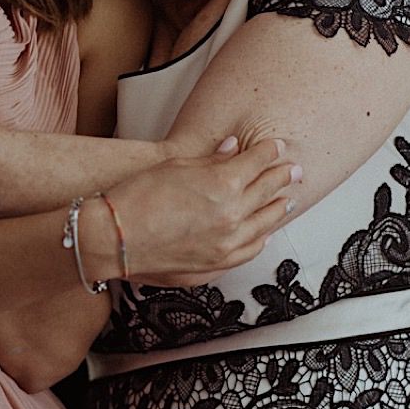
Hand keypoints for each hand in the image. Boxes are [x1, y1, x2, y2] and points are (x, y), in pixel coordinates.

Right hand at [100, 137, 302, 286]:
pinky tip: (266, 231)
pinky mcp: (219, 262)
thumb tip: (233, 149)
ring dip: (279, 207)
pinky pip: (252, 249)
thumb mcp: (175, 166)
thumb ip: (210, 160)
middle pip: (268, 190)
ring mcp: (228, 242)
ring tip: (287, 199)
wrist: (115, 237)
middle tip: (293, 169)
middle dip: (282, 176)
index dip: (268, 150)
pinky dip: (263, 237)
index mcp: (223, 184)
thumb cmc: (136, 198)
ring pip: (266, 222)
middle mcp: (233, 214)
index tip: (275, 146)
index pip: (257, 161)